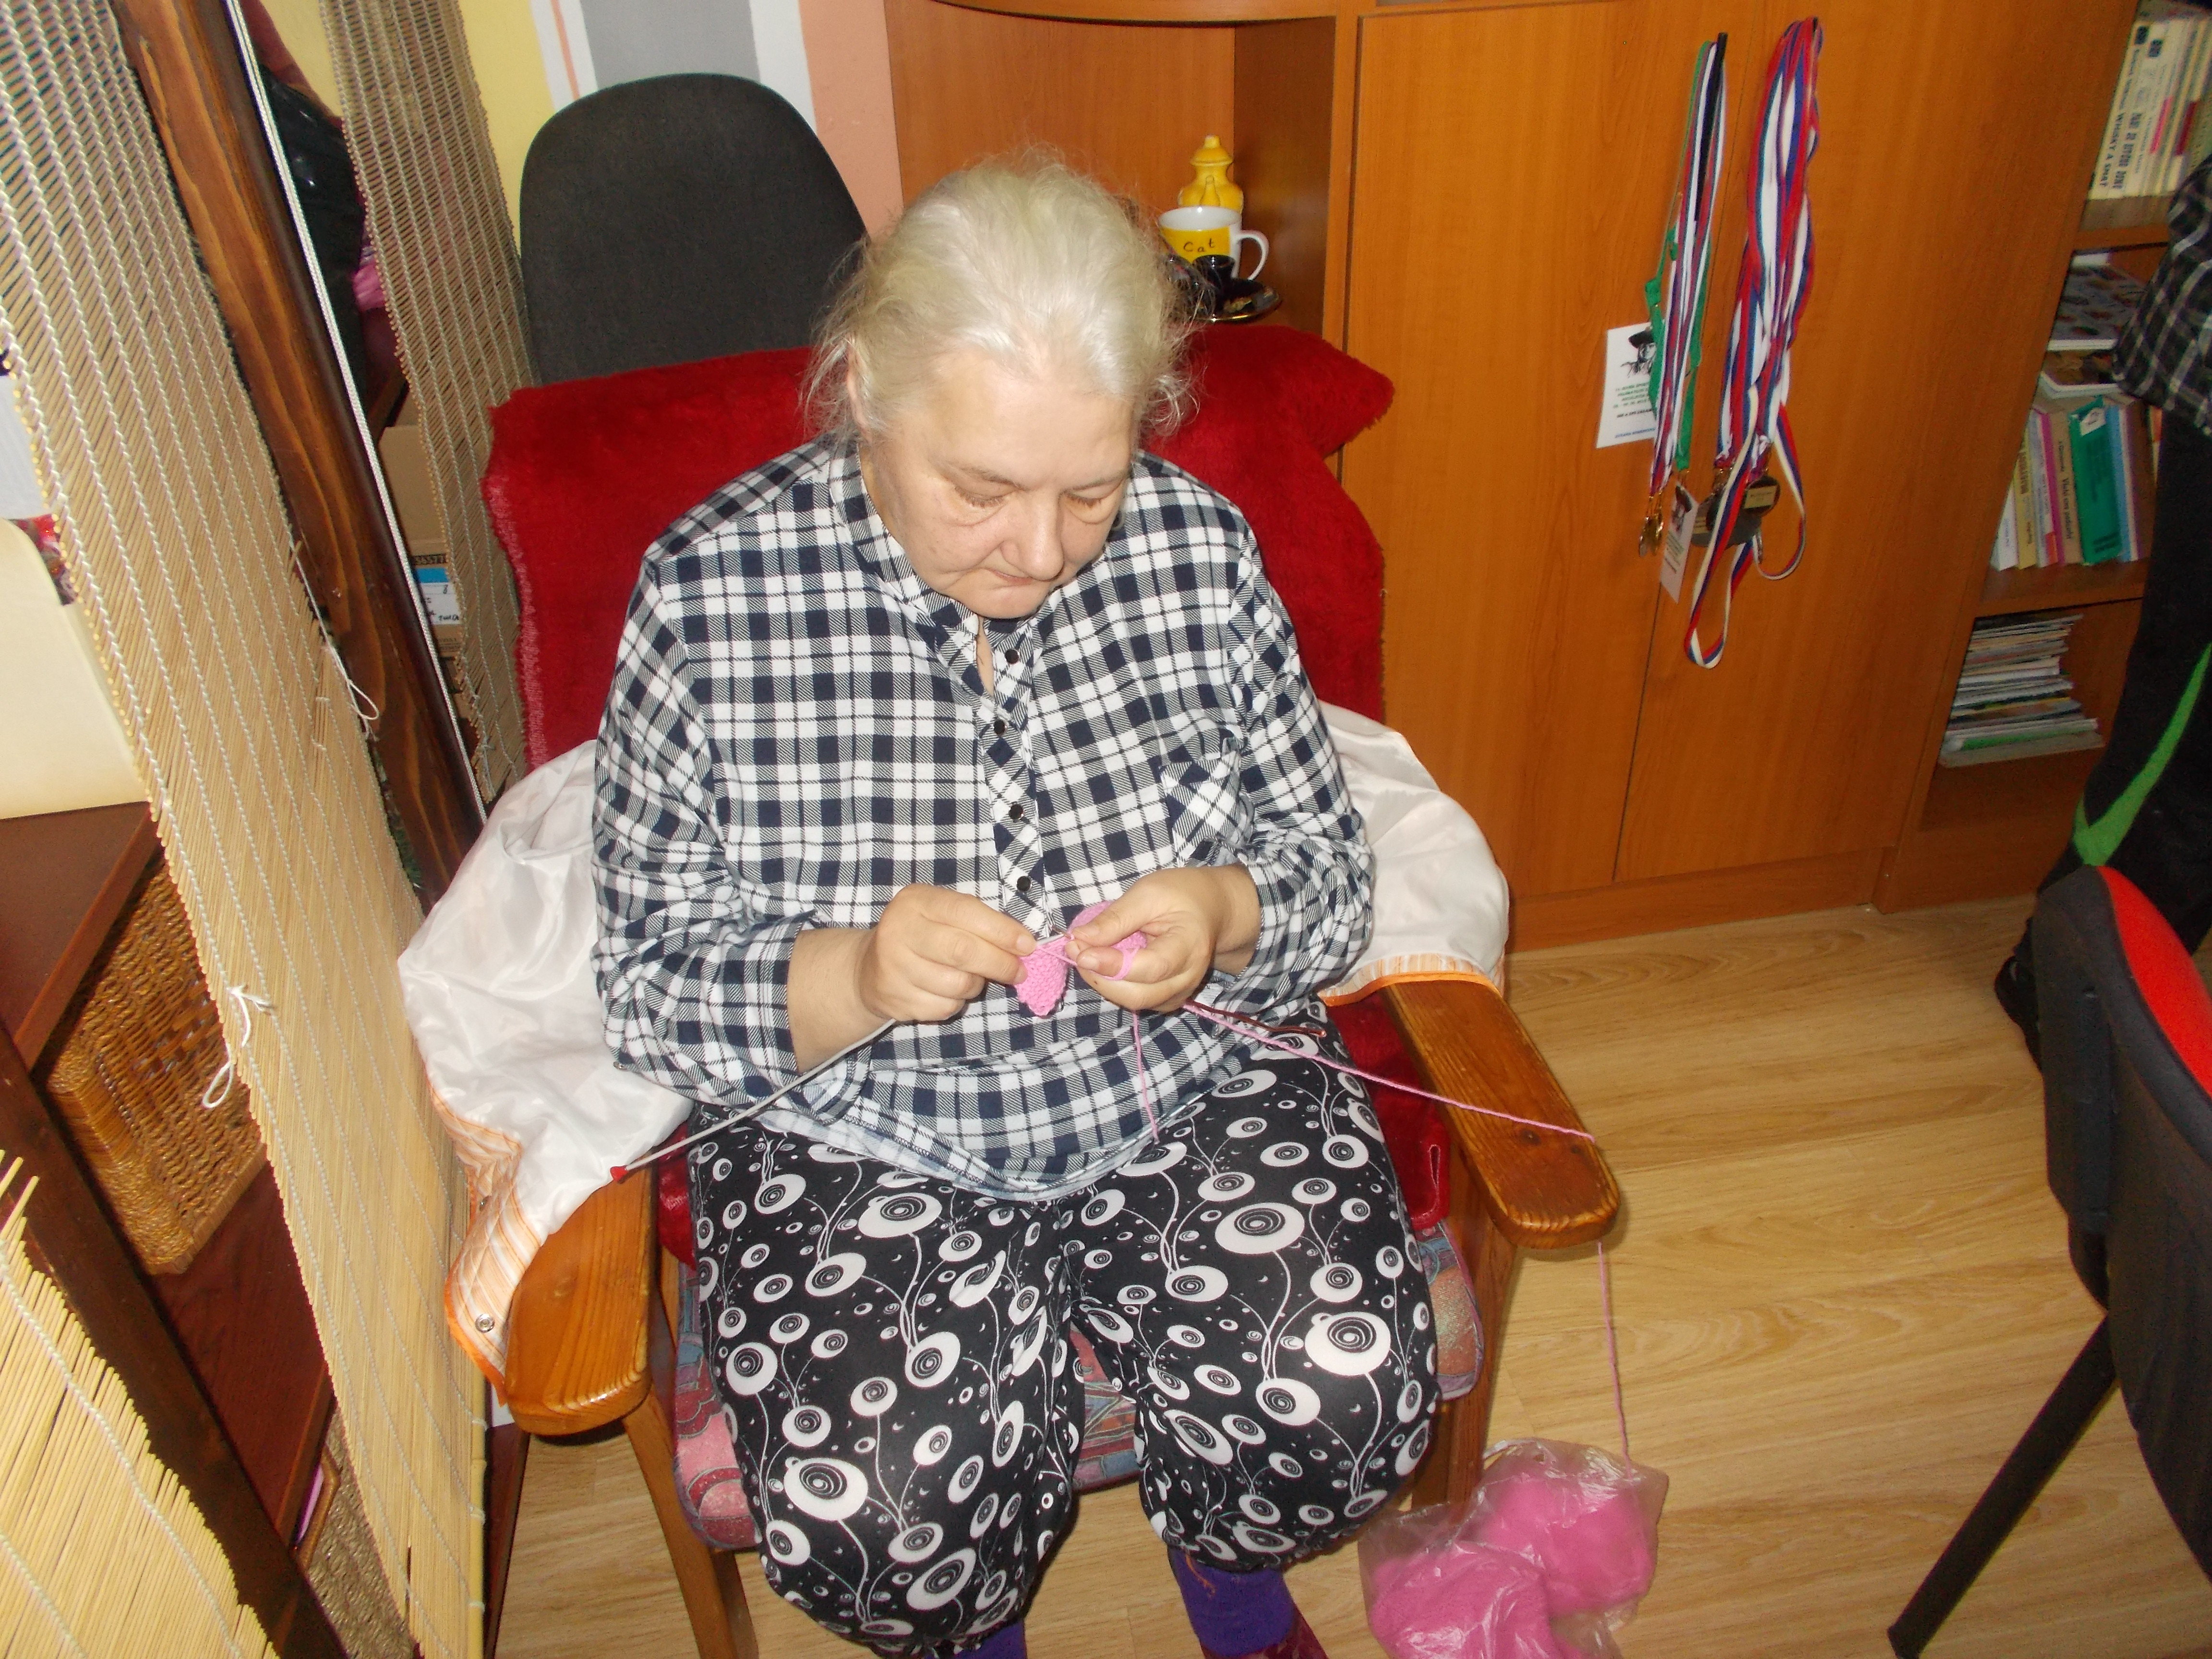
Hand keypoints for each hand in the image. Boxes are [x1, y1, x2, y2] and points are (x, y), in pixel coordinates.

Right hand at [855, 884, 1035, 1023]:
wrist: (868, 968)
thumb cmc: (921, 936)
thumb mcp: (941, 914)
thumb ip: (977, 921)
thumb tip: (1023, 943)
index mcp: (915, 901)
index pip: (966, 912)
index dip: (1002, 931)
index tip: (1028, 945)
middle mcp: (899, 931)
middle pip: (963, 951)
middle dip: (1000, 963)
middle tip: (1018, 971)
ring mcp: (894, 967)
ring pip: (957, 984)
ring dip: (977, 985)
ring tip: (973, 977)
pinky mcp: (896, 999)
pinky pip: (945, 1007)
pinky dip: (957, 1002)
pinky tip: (948, 991)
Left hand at [1066, 866, 1258, 1012]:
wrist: (1212, 909)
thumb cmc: (1182, 895)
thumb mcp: (1148, 893)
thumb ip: (1115, 918)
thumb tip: (1079, 939)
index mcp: (1189, 945)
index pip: (1150, 967)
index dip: (1111, 964)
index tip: (1079, 949)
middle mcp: (1189, 976)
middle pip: (1139, 994)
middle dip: (1101, 977)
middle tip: (1076, 950)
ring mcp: (1180, 991)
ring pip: (1135, 1002)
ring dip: (1104, 983)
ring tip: (1087, 955)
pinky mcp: (1169, 998)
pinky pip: (1137, 1001)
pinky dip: (1115, 987)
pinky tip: (1104, 966)